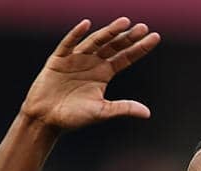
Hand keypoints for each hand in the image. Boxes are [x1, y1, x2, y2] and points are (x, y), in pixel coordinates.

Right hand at [20, 18, 159, 130]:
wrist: (46, 119)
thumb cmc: (74, 117)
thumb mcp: (102, 112)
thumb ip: (123, 108)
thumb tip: (147, 113)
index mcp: (104, 73)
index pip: (125, 57)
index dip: (140, 48)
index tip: (154, 37)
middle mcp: (92, 63)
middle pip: (113, 46)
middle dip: (128, 37)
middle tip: (143, 27)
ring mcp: (76, 59)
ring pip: (95, 42)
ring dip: (109, 32)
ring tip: (124, 22)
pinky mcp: (58, 60)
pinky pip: (68, 45)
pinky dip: (76, 35)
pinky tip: (86, 24)